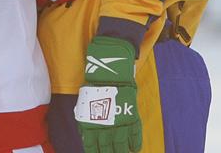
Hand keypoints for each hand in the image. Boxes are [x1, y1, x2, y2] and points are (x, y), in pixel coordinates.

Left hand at [74, 36, 142, 152]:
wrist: (110, 74)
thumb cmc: (95, 89)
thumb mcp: (84, 106)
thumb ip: (85, 122)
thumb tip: (85, 137)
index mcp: (90, 125)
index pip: (92, 148)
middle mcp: (104, 127)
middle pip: (107, 149)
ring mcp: (119, 124)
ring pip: (121, 146)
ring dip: (122, 152)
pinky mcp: (132, 118)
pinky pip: (136, 137)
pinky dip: (136, 145)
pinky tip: (135, 149)